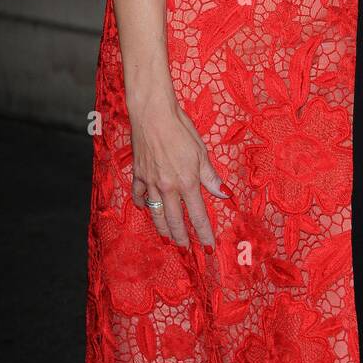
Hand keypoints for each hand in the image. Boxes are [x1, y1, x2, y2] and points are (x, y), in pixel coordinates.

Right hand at [130, 97, 226, 247]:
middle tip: (186, 248)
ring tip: (167, 238)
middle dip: (181, 237)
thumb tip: (224, 194)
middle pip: (175, 220)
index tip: (209, 246)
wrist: (153, 115)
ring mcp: (150, 182)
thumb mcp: (201, 152)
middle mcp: (168, 187)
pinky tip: (144, 209)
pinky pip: (138, 196)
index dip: (204, 233)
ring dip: (162, 228)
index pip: (198, 215)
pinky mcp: (138, 174)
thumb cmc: (181, 129)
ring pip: (156, 213)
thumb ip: (210, 177)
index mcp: (187, 182)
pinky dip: (141, 205)